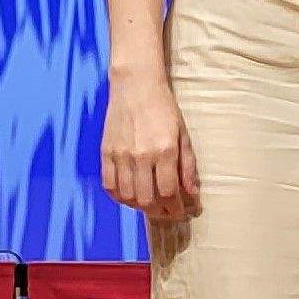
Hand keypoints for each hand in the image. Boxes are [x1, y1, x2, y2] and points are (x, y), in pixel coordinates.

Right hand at [101, 80, 200, 219]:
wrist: (135, 86)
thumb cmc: (163, 108)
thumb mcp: (183, 134)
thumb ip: (188, 165)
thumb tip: (192, 193)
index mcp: (164, 150)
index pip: (169, 192)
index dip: (176, 208)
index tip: (181, 212)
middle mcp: (141, 156)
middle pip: (147, 199)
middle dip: (159, 212)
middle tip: (167, 212)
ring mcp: (121, 155)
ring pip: (128, 196)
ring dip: (140, 207)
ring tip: (150, 205)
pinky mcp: (106, 152)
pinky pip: (109, 185)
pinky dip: (119, 197)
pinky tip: (129, 197)